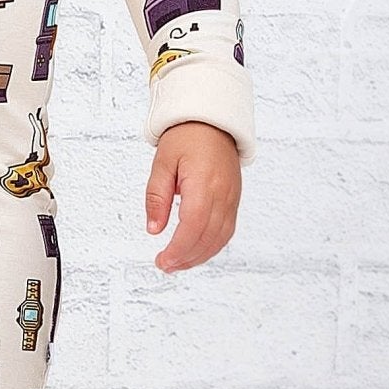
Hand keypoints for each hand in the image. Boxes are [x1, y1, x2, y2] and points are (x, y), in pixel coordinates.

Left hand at [145, 121, 240, 273]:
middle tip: (165, 266)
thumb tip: (153, 229)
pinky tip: (196, 251)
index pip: (193, 225)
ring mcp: (232, 198)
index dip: (179, 248)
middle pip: (208, 236)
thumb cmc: (186, 138)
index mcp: (203, 183)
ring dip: (200, 256)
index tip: (163, 260)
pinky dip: (212, 245)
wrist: (212, 122)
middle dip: (187, 257)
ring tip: (177, 264)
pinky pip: (227, 230)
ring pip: (220, 238)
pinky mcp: (234, 200)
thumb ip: (157, 197)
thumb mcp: (162, 163)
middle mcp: (222, 194)